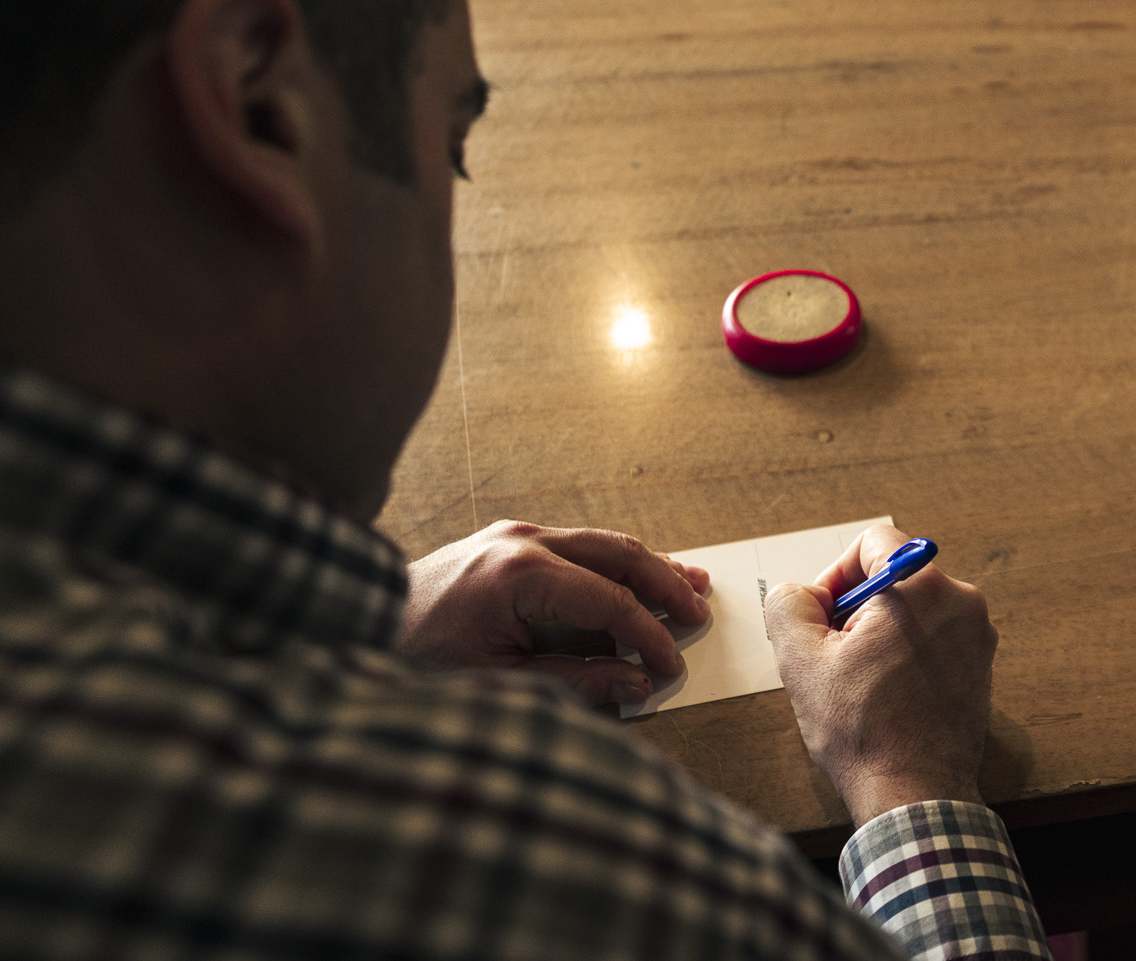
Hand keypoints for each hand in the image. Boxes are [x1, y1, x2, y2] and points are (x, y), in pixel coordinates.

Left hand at [400, 520, 709, 706]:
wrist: (352, 626)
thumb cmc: (413, 662)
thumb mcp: (496, 684)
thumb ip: (573, 679)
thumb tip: (635, 680)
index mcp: (518, 574)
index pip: (609, 600)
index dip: (647, 635)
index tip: (670, 665)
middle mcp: (520, 541)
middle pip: (617, 553)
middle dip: (664, 584)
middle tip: (699, 612)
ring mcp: (512, 535)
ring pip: (601, 543)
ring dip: (647, 567)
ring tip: (689, 585)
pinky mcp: (505, 542)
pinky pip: (576, 547)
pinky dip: (613, 565)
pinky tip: (638, 578)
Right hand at [766, 525, 995, 825]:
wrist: (915, 796)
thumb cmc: (863, 732)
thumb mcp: (801, 662)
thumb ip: (789, 606)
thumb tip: (802, 594)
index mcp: (921, 588)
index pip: (872, 544)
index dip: (836, 575)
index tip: (823, 619)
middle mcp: (961, 602)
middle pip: (894, 577)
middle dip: (856, 610)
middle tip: (834, 658)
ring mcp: (977, 635)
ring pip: (913, 609)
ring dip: (880, 634)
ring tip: (860, 683)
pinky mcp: (981, 666)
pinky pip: (934, 638)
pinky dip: (906, 655)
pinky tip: (887, 696)